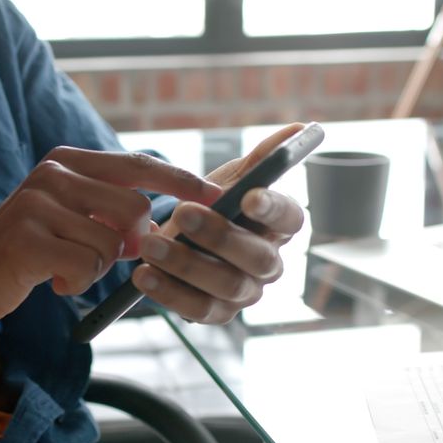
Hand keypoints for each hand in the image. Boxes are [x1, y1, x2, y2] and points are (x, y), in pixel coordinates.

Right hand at [0, 146, 222, 325]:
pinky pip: (86, 266)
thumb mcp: (67, 217)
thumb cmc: (25, 250)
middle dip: (131, 244)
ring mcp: (37, 204)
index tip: (219, 196)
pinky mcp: (28, 239)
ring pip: (110, 243)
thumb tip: (158, 224)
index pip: (138, 165)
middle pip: (133, 209)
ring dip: (97, 268)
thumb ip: (108, 210)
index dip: (181, 181)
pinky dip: (76, 283)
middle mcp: (53, 173)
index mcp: (67, 161)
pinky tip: (51, 281)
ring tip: (66, 267)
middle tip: (106, 258)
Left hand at [131, 123, 306, 323]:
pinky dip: (168, 292)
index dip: (272, 208)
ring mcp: (245, 293)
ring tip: (151, 244)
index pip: (290, 218)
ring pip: (225, 284)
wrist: (180, 240)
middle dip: (218, 235)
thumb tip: (300, 128)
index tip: (248, 195)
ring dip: (186, 264)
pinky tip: (143, 275)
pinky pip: (196, 309)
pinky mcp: (216, 313)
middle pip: (256, 257)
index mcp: (279, 227)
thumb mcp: (232, 179)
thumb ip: (261, 158)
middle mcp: (269, 264)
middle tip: (182, 212)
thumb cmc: (213, 205)